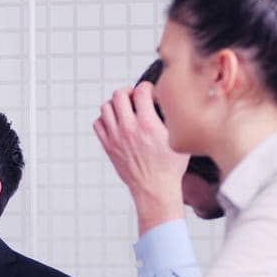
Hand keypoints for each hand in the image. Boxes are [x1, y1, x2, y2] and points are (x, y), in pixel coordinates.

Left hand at [93, 82, 187, 232]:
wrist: (154, 189)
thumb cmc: (170, 166)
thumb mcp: (178, 139)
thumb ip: (171, 118)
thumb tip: (168, 101)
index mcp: (148, 124)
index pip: (140, 91)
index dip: (147, 87)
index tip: (150, 92)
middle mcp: (129, 129)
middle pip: (119, 95)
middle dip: (128, 92)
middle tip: (135, 98)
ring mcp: (115, 137)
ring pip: (105, 107)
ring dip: (115, 104)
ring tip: (125, 109)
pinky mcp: (108, 146)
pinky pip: (98, 123)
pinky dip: (105, 119)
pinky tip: (116, 122)